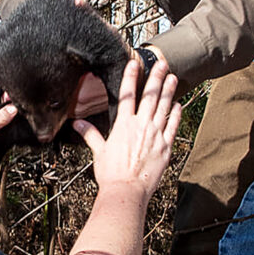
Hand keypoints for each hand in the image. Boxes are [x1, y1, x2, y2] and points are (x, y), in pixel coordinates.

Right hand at [73, 58, 178, 199]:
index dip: (130, 77)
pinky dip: (175, 115)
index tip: (134, 64)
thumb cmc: (111, 173)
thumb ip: (91, 134)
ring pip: (164, 108)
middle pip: (150, 96)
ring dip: (168, 91)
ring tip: (172, 77)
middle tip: (162, 63)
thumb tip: (76, 124)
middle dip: (156, 78)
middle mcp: (141, 126)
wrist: (127, 191)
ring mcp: (155, 135)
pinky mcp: (165, 147)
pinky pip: (172, 127)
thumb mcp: (99, 152)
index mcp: (123, 125)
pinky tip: (177, 105)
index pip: (127, 95)